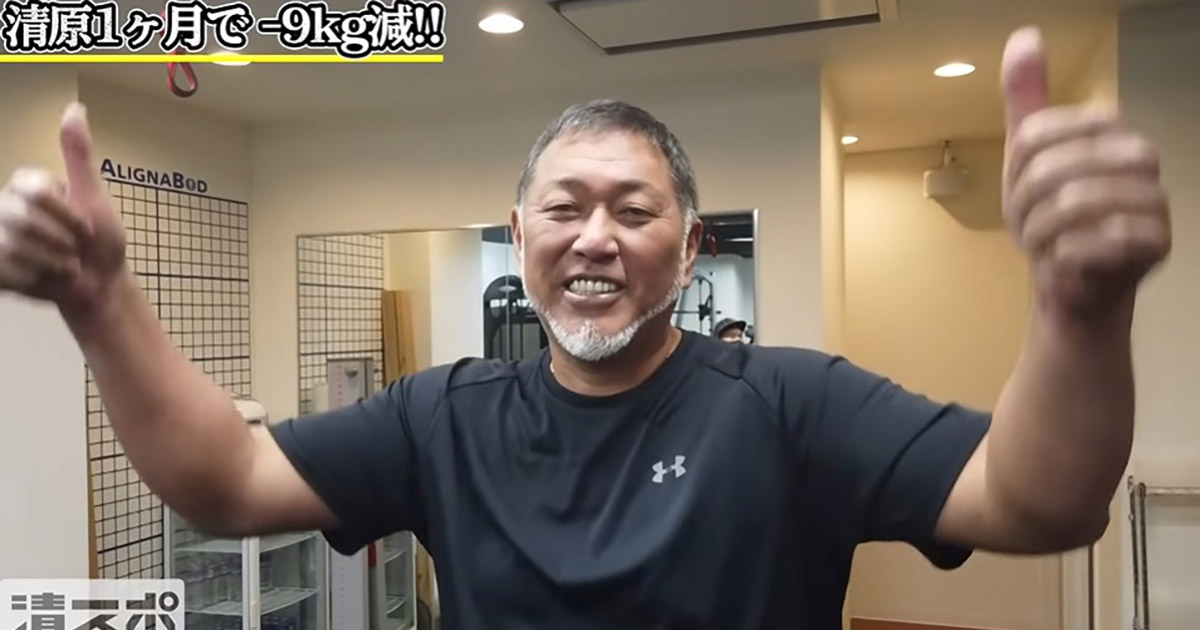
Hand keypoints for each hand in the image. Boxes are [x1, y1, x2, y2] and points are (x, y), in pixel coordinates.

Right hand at [0, 103, 127, 311]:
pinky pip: (5, 269)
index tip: (86, 227)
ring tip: (64, 264)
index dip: (67, 215)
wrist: (99, 284)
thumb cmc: (101, 240)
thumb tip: (75, 107)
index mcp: (28, 185)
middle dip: (61, 241)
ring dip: (52, 262)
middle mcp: (6, 206)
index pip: (35, 192)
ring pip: (13, 246)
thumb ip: (78, 155)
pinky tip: (44, 277)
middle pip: (23, 220)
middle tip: (76, 249)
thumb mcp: (93, 196)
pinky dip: (35, 278)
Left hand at [1001, 27, 1170, 320]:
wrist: (1068, 279)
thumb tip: (1026, 34)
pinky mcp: (1155, 241)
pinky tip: (1067, 259)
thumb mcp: (1026, 154)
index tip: (1020, 190)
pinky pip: (1091, 240)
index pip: (1036, 134)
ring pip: (1071, 204)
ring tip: (1045, 243)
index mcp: (1109, 128)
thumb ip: (1027, 96)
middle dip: (1024, 206)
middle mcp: (1140, 155)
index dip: (1014, 169)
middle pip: (1051, 169)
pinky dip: (1062, 256)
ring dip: (1040, 233)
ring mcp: (1154, 198)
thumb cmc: (1048, 214)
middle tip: (1029, 225)